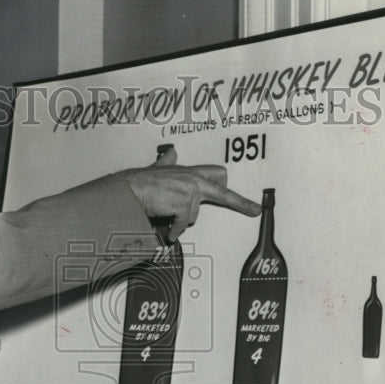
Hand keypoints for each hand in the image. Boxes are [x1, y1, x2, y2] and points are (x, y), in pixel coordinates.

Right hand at [122, 145, 260, 241]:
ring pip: (193, 216)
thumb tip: (170, 153)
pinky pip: (182, 224)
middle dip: (240, 203)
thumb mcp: (157, 169)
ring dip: (180, 221)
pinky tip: (166, 228)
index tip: (249, 202)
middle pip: (223, 193)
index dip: (231, 190)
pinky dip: (172, 229)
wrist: (130, 188)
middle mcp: (194, 179)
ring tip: (166, 216)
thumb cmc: (141, 181)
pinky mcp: (184, 204)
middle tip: (254, 210)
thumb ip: (166, 163)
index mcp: (190, 172)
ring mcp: (190, 191)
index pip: (217, 175)